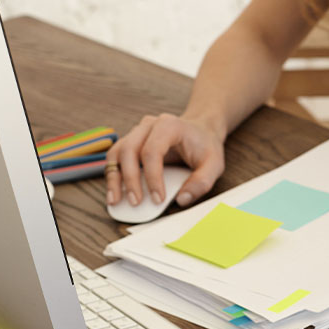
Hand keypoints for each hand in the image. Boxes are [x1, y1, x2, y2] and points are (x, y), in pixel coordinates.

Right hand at [105, 113, 224, 207]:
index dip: (152, 177)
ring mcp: (137, 132)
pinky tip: (115, 192)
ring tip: (115, 200)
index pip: (152, 151)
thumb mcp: (214, 164)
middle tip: (135, 202)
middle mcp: (149, 125)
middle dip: (130, 179)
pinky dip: (113, 174)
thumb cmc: (205, 146)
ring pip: (117, 152)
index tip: (158, 199)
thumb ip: (202, 182)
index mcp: (169, 126)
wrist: (201, 131)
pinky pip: (116, 157)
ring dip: (114, 177)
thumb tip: (182, 200)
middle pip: (129, 150)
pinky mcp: (131, 142)